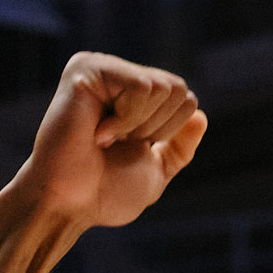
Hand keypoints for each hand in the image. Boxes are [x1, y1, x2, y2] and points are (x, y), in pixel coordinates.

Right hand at [19, 54, 206, 230]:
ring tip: (103, 138)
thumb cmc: (104, 192)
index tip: (130, 149)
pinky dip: (126, 121)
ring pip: (161, 87)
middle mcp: (118, 76)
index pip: (185, 99)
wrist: (71, 204)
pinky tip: (97, 132)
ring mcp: (101, 68)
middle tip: (116, 144)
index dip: (167, 133)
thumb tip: (200, 115)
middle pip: (178, 89)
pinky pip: (141, 87)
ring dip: (138, 126)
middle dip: (155, 128)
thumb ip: (179, 147)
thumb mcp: (155, 171)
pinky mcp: (87, 67)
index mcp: (134, 97)